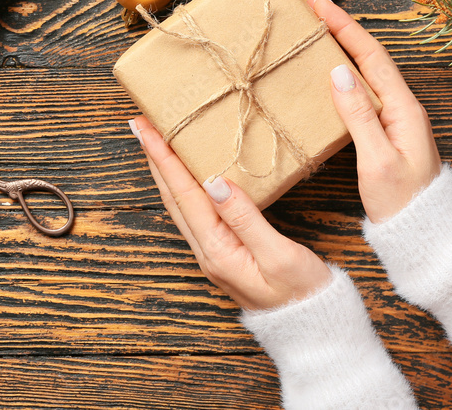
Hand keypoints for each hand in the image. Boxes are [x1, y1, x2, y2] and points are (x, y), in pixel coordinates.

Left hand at [131, 116, 331, 311]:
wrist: (310, 328)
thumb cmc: (302, 294)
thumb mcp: (279, 255)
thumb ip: (246, 220)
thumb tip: (215, 183)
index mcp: (217, 250)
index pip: (184, 193)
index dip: (164, 157)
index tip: (146, 127)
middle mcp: (207, 252)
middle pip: (173, 197)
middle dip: (155, 158)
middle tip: (141, 124)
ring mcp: (213, 254)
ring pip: (180, 205)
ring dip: (166, 172)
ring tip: (156, 142)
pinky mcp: (224, 253)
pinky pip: (195, 212)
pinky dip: (184, 186)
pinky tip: (187, 175)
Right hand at [308, 0, 441, 223]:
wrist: (426, 232)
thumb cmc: (403, 202)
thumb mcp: (377, 160)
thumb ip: (359, 116)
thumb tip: (339, 72)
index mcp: (404, 109)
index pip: (371, 56)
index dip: (344, 26)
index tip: (318, 3)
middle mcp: (403, 108)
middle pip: (370, 57)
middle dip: (342, 29)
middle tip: (312, 9)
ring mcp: (397, 120)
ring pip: (368, 73)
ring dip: (344, 48)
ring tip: (317, 33)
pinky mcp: (389, 133)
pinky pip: (365, 92)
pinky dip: (345, 75)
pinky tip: (330, 76)